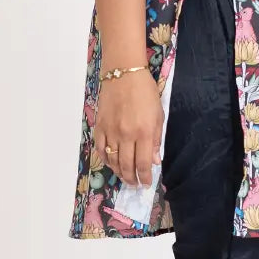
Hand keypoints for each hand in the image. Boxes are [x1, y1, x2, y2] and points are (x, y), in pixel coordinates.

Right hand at [93, 70, 163, 184]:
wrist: (123, 74)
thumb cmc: (145, 92)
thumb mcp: (158, 115)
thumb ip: (155, 139)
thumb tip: (155, 160)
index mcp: (144, 133)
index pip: (144, 163)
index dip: (144, 177)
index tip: (146, 183)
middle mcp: (126, 135)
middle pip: (127, 165)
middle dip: (131, 178)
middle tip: (134, 184)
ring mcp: (111, 131)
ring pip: (113, 160)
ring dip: (118, 172)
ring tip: (124, 177)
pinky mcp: (100, 126)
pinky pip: (101, 149)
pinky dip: (105, 159)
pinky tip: (111, 163)